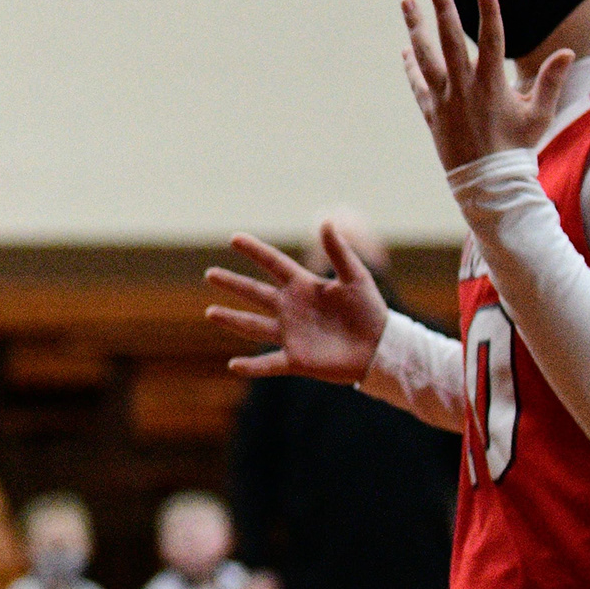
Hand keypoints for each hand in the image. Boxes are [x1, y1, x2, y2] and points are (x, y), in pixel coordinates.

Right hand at [203, 219, 389, 382]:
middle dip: (233, 283)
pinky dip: (251, 367)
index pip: (274, 264)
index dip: (255, 251)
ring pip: (253, 326)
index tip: (234, 238)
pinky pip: (269, 364)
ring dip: (232, 319)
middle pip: (255, 293)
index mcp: (304, 286)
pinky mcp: (296, 359)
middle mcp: (291, 308)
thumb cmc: (370, 309)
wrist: (380, 347)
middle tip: (210, 274)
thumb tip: (326, 221)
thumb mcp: (356, 277)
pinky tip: (233, 365)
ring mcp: (291, 334)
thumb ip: (339, 252)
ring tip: (210, 312)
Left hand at [402, 0, 568, 174]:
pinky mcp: (431, 113)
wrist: (486, 184)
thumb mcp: (539, 115)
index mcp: (491, 85)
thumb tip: (567, 52)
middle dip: (442, 7)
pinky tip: (405, 48)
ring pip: (425, 56)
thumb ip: (551, 82)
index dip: (488, 12)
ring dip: (415, 27)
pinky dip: (411, 66)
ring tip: (406, 1)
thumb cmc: (516, 148)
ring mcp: (444, 99)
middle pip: (449, 39)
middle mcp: (464, 88)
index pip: (491, 40)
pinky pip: (418, 84)